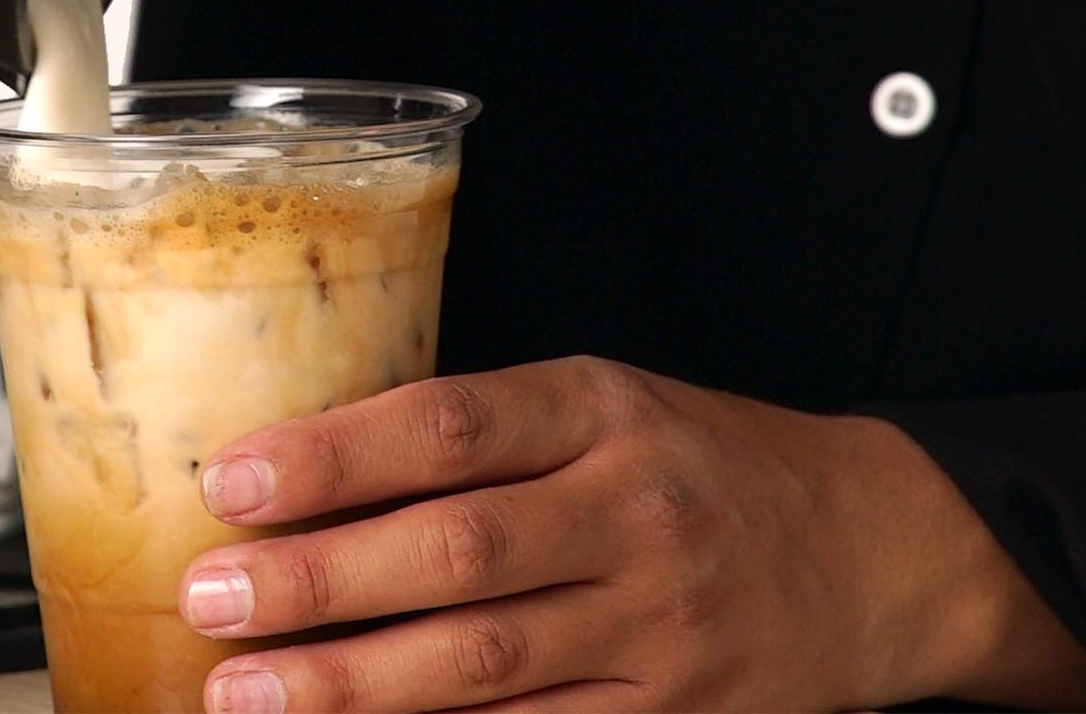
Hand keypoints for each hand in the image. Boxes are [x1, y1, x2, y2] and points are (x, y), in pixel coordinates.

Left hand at [179, 357, 1085, 711]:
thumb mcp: (608, 402)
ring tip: (245, 692)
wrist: (875, 546)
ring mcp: (657, 625)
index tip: (233, 478)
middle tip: (210, 593)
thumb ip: (487, 432)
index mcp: (601, 409)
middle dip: (319, 580)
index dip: (334, 454)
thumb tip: (321, 470)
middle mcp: (631, 510)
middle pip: (456, 549)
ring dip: (351, 684)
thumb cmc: (705, 459)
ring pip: (484, 663)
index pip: (449, 422)